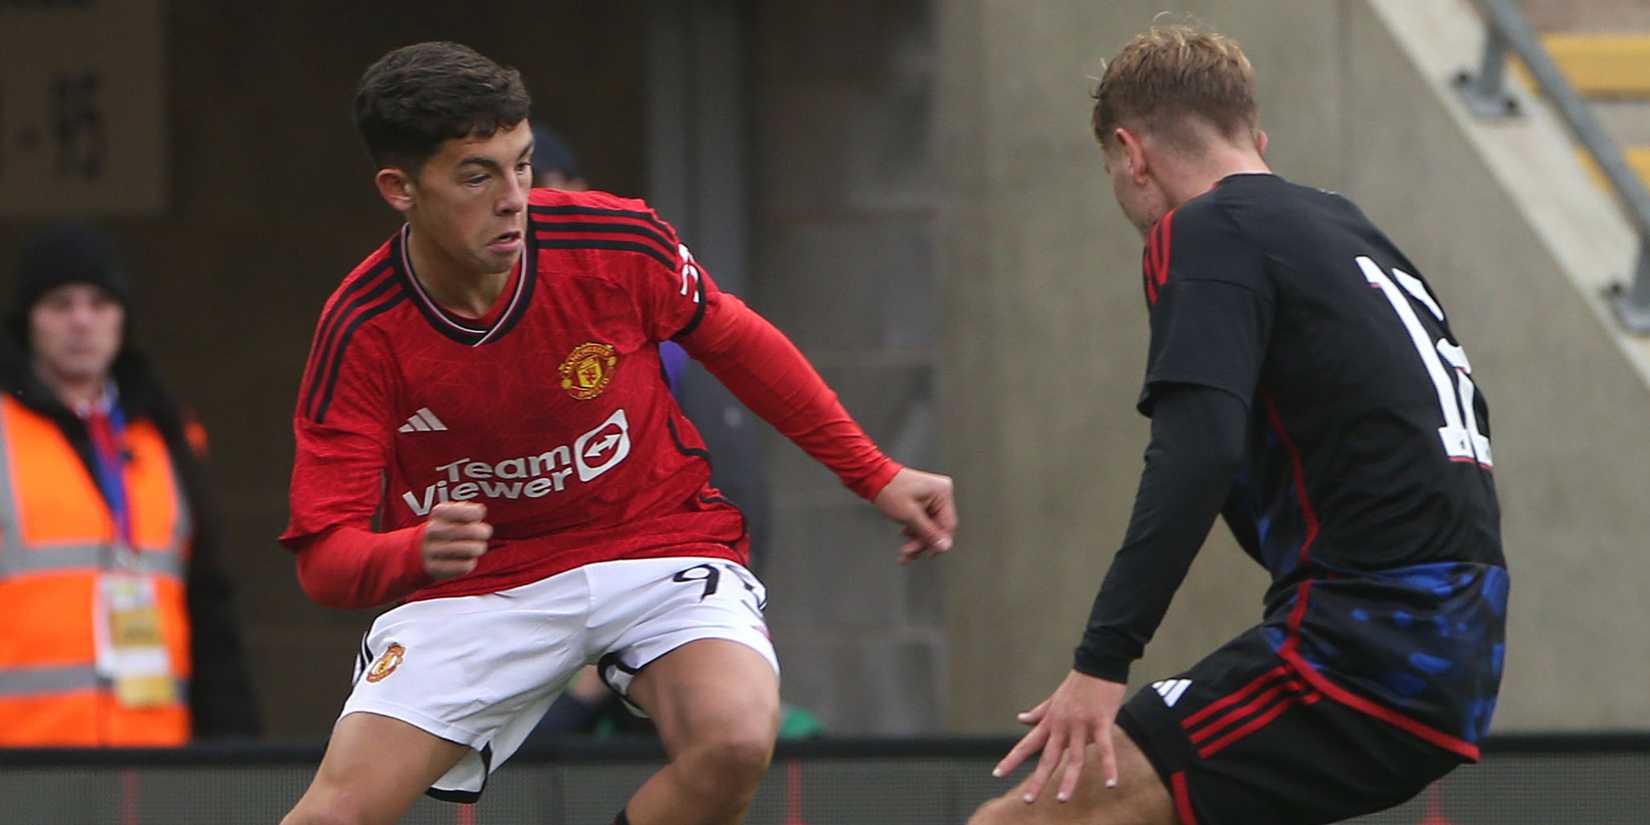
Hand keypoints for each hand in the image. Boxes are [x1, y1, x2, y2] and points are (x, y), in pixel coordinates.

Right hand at [421, 502, 492, 579]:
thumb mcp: (455, 513)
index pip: (472, 511)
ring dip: (478, 548)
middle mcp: (433, 530)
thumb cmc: (447, 528)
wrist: (420, 551)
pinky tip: (464, 559)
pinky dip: (469, 562)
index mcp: (439, 512)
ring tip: (474, 547)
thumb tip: (480, 511)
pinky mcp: (435, 568)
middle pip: (474, 532)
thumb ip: (471, 510)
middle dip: (483, 533)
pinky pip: (465, 566)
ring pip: (472, 550)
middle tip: (481, 534)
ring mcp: (431, 550)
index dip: (478, 515)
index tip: (476, 518)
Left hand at [871, 467, 956, 563]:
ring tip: (904, 550)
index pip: (948, 524)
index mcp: (942, 492)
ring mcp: (933, 497)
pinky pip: (925, 520)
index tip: (929, 554)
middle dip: (922, 542)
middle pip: (938, 527)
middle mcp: (941, 493)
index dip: (938, 542)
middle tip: (909, 553)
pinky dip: (914, 530)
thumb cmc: (890, 490)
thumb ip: (928, 533)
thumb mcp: (910, 515)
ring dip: (916, 539)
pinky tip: (905, 535)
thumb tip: (945, 545)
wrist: (874, 478)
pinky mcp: (925, 500)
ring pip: (930, 526)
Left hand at [993, 670, 1126, 803]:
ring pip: (1074, 757)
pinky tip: (1111, 783)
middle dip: (1037, 780)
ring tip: (1061, 799)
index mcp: (1050, 722)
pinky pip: (1105, 748)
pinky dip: (1109, 766)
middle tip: (1028, 801)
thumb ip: (1038, 712)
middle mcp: (1061, 725)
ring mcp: (1080, 724)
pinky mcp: (1100, 721)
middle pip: (1047, 757)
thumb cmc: (1078, 683)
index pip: (1026, 745)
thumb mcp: (1054, 699)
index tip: (996, 774)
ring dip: (1069, 780)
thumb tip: (1020, 718)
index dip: (1011, 760)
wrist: (1098, 662)